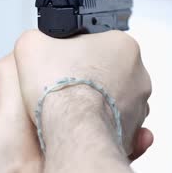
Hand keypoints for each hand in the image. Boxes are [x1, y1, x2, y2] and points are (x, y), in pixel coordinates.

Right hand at [12, 30, 153, 158]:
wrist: (71, 131)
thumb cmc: (61, 90)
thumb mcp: (33, 45)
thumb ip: (39, 38)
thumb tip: (38, 44)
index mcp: (123, 46)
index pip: (100, 45)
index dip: (78, 54)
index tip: (65, 64)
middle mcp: (138, 77)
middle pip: (108, 75)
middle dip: (88, 82)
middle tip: (65, 87)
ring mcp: (138, 107)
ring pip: (112, 104)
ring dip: (94, 106)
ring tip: (71, 110)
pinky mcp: (131, 134)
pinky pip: (114, 129)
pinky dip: (98, 130)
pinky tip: (80, 128)